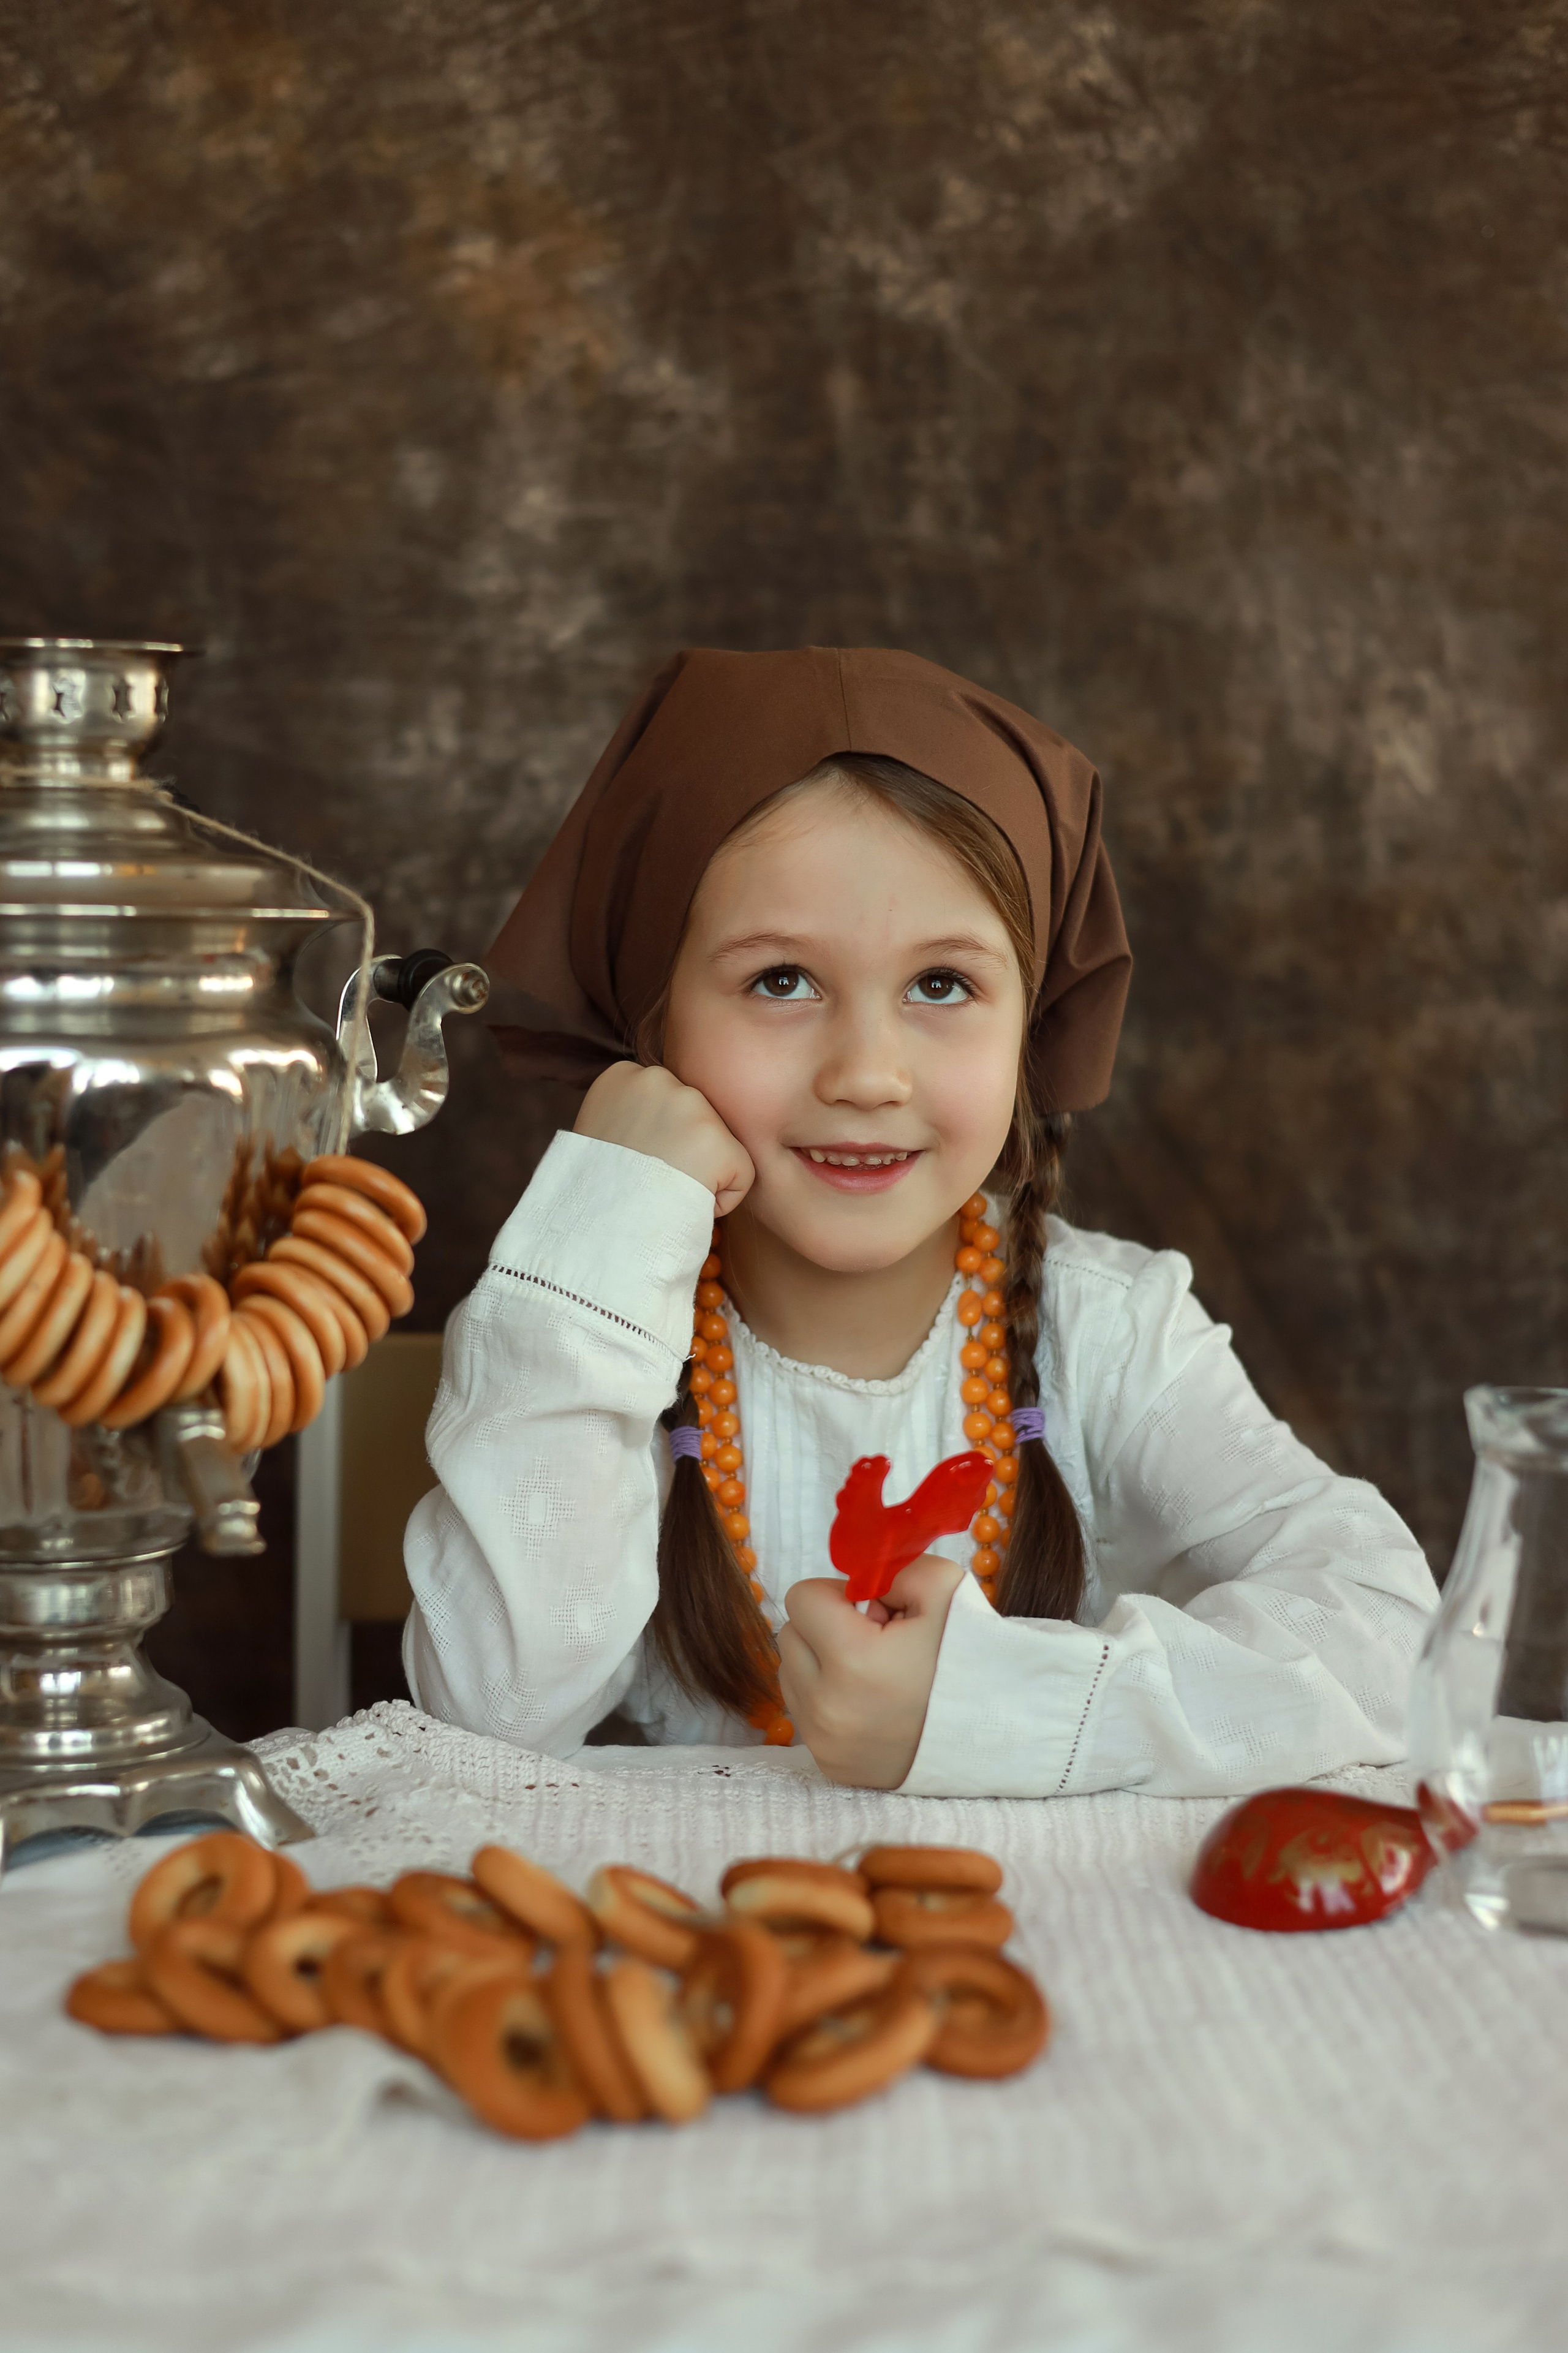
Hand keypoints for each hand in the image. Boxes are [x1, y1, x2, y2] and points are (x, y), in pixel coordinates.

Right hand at [575, 1062, 754, 1216]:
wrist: (599, 1228)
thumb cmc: (595, 1192)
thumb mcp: (599, 1133)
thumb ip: (631, 1116)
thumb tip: (661, 1129)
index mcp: (623, 1075)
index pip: (664, 1101)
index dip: (654, 1139)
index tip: (633, 1161)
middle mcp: (657, 1078)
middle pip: (693, 1117)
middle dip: (682, 1149)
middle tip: (651, 1179)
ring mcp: (690, 1106)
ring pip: (716, 1144)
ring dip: (700, 1172)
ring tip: (664, 1191)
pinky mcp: (718, 1142)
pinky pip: (740, 1173)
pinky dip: (723, 1198)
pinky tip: (688, 1204)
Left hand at [777, 1553, 966, 1788]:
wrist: (998, 1735)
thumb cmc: (970, 1659)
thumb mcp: (944, 1587)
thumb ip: (892, 1567)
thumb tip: (856, 1586)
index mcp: (853, 1658)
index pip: (801, 1598)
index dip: (837, 1593)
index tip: (873, 1609)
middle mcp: (828, 1706)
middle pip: (790, 1635)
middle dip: (826, 1627)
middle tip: (877, 1638)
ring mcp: (826, 1741)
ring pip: (792, 1674)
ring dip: (821, 1662)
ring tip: (874, 1671)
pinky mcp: (829, 1765)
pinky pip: (804, 1713)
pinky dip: (827, 1698)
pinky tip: (869, 1700)